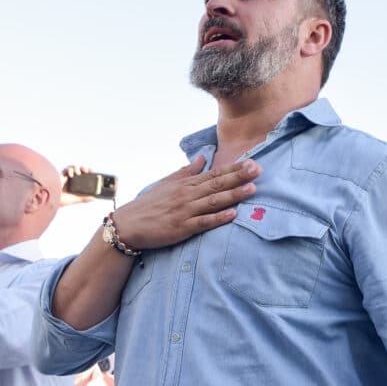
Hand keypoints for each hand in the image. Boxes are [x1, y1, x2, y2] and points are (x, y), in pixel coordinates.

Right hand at [59, 165, 97, 207]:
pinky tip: (71, 175)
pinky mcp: (61, 175)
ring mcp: (66, 177)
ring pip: (73, 167)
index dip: (88, 172)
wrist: (53, 200)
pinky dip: (70, 170)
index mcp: (76, 184)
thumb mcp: (76, 199)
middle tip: (86, 171)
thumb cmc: (63, 200)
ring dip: (76, 168)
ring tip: (78, 173)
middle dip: (83, 168)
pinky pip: (66, 169)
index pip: (83, 175)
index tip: (92, 171)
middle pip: (79, 170)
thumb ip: (85, 198)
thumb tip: (94, 198)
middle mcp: (72, 179)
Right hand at [108, 156, 258, 250]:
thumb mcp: (167, 183)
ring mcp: (185, 211)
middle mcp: (187, 195)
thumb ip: (187, 171)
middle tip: (257, 170)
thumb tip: (203, 157)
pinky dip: (218, 218)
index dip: (233, 168)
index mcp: (186, 184)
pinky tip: (233, 214)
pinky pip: (203, 222)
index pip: (214, 173)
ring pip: (213, 201)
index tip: (251, 162)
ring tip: (251, 189)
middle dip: (238, 177)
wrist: (128, 224)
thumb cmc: (149, 204)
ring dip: (233, 195)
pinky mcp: (182, 228)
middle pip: (217, 184)